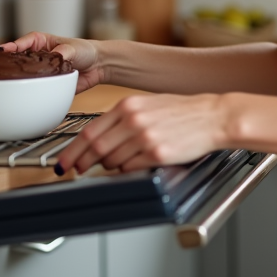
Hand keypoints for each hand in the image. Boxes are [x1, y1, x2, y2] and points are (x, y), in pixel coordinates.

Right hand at [0, 32, 103, 93]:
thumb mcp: (71, 48)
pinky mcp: (46, 84)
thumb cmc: (84, 50)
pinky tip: (22, 93)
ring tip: (5, 82)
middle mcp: (36, 57)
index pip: (19, 44)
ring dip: (16, 79)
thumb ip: (60, 53)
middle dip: (6, 65)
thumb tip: (52, 59)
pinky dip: (28, 91)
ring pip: (22, 76)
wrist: (98, 66)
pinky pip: (34, 89)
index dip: (8, 48)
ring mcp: (39, 71)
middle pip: (16, 61)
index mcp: (39, 42)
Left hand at [56, 93, 229, 173]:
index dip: (72, 150)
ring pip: (112, 162)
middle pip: (96, 148)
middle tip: (75, 171)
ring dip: (108, 167)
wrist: (212, 116)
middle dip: (81, 163)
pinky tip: (134, 165)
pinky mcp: (157, 154)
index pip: (90, 131)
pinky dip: (127, 171)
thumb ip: (123, 118)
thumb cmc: (183, 111)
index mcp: (128, 105)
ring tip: (115, 164)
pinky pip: (131, 169)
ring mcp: (145, 137)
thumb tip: (99, 137)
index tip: (64, 162)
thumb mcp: (148, 105)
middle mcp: (133, 120)